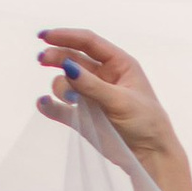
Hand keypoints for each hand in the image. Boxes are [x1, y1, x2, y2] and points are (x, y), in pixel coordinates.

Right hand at [35, 28, 181, 173]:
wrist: (150, 154)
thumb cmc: (145, 122)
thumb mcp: (121, 101)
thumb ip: (93, 85)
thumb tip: (67, 67)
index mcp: (118, 64)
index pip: (89, 42)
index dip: (66, 36)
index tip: (45, 36)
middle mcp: (102, 76)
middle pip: (72, 58)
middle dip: (57, 57)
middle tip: (42, 60)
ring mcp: (91, 95)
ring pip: (65, 83)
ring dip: (62, 87)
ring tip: (72, 102)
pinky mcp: (82, 116)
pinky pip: (59, 108)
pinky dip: (50, 105)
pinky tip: (44, 103)